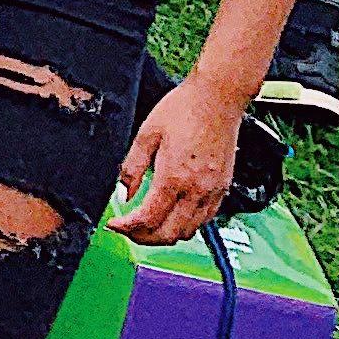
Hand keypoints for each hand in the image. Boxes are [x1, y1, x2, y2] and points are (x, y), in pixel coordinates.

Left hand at [113, 71, 246, 246]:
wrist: (217, 99)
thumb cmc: (183, 109)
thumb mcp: (147, 134)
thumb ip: (132, 167)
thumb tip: (123, 193)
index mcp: (173, 177)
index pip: (147, 219)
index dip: (127, 228)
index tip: (115, 225)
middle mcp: (196, 191)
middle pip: (168, 235)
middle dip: (144, 238)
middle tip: (128, 230)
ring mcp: (212, 193)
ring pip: (188, 233)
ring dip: (165, 236)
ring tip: (147, 225)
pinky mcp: (223, 191)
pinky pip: (204, 222)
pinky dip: (186, 226)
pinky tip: (173, 215)